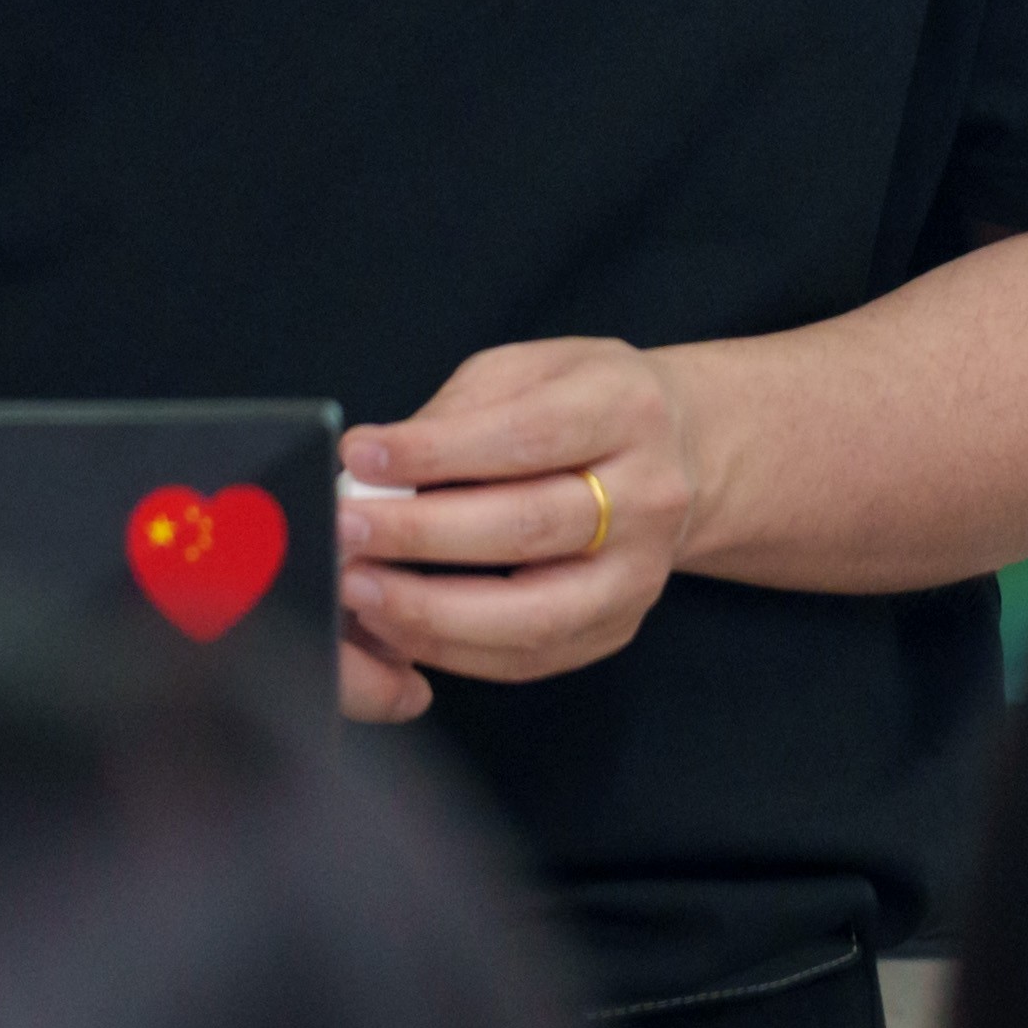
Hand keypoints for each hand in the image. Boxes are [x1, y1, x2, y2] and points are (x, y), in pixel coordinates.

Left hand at [330, 334, 706, 720]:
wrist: (683, 454)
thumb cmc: (583, 404)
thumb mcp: (532, 370)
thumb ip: (458, 411)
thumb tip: (373, 466)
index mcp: (626, 411)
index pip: (526, 437)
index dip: (436, 452)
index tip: (361, 456)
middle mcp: (649, 496)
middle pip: (527, 527)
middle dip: (421, 535)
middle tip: (345, 533)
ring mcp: (640, 573)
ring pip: (533, 613)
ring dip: (432, 610)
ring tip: (360, 592)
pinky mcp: (619, 627)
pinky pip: (531, 658)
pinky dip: (455, 651)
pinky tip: (399, 627)